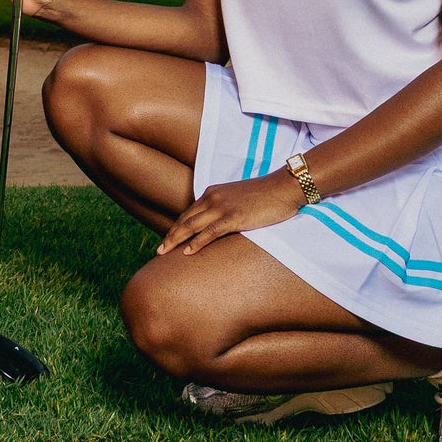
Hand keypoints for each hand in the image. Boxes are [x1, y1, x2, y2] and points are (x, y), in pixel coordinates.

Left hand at [156, 169, 302, 257]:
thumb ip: (225, 208)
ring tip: (164, 253)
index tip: (168, 240)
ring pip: (191, 226)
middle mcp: (213, 198)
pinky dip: (196, 243)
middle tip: (158, 250)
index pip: (189, 212)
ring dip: (175, 240)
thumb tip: (219, 225)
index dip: (176, 227)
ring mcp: (222, 207)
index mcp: (213, 193)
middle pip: (185, 219)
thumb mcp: (239, 199)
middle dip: (170, 235)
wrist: (284, 187)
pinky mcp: (234, 218)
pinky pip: (210, 233)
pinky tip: (187, 252)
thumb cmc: (265, 195)